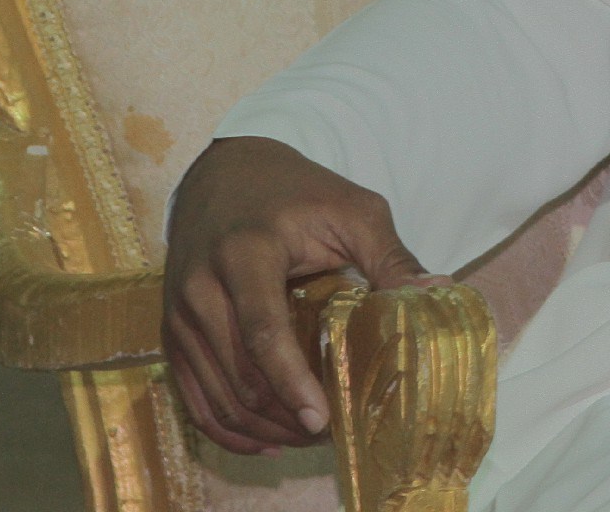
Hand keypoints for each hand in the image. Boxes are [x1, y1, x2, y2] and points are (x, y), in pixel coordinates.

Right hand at [162, 137, 441, 453]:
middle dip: (283, 413)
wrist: (225, 173)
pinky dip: (226, 424)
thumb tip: (436, 292)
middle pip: (238, 374)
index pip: (262, 332)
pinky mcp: (172, 331)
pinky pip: (193, 394)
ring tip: (307, 436)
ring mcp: (180, 314)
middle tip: (329, 432)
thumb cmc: (297, 191)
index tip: (321, 417)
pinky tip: (266, 436)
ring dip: (260, 424)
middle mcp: (201, 288)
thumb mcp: (353, 211)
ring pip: (215, 393)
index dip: (291, 381)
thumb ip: (390, 255)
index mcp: (246, 253)